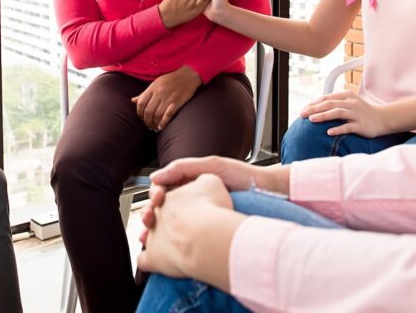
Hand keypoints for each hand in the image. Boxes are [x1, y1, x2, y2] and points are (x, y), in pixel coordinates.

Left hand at [131, 66, 200, 130]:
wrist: (188, 75)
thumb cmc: (171, 79)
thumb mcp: (156, 83)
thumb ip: (145, 93)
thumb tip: (133, 100)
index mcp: (153, 88)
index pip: (141, 103)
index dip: (139, 112)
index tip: (141, 117)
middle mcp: (159, 93)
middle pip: (148, 111)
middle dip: (146, 121)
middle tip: (148, 125)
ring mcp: (168, 98)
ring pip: (157, 115)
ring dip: (154, 123)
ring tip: (154, 127)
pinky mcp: (177, 102)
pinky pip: (168, 115)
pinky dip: (163, 122)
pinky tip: (160, 127)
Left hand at [136, 174, 236, 279]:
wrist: (207, 236)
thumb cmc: (211, 209)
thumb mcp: (211, 181)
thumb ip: (202, 181)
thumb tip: (201, 183)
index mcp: (169, 197)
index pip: (164, 196)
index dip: (170, 199)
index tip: (181, 203)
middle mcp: (157, 215)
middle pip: (154, 215)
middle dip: (161, 218)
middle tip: (178, 224)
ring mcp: (152, 236)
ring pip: (147, 236)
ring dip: (153, 238)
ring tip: (168, 242)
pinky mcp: (153, 258)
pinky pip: (144, 260)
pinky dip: (149, 261)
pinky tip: (157, 261)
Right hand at [141, 156, 286, 232]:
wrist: (268, 192)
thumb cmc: (243, 177)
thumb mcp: (212, 166)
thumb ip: (185, 167)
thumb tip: (156, 176)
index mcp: (190, 183)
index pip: (164, 189)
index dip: (156, 195)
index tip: (155, 199)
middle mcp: (192, 199)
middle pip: (163, 209)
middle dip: (151, 215)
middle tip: (148, 221)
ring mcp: (199, 215)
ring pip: (170, 225)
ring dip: (156, 232)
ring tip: (148, 238)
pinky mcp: (207, 229)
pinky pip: (185, 237)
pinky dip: (170, 243)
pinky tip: (164, 248)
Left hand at [299, 90, 390, 136]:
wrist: (383, 119)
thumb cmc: (363, 112)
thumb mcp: (350, 103)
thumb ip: (336, 103)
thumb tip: (317, 107)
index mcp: (347, 96)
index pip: (326, 98)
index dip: (314, 103)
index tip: (303, 109)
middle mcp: (351, 103)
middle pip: (329, 104)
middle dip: (314, 109)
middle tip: (302, 114)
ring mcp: (356, 114)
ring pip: (337, 113)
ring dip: (323, 116)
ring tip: (311, 120)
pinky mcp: (361, 125)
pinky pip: (348, 126)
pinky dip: (338, 129)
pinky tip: (328, 132)